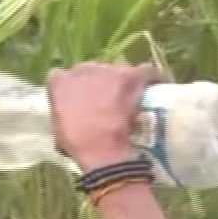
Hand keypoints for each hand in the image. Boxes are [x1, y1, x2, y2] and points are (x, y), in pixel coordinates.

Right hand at [45, 61, 166, 172]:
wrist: (101, 149)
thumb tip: (74, 119)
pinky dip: (153, 77)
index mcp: (60, 82)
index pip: (66, 77)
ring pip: (118, 70)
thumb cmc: (79, 146)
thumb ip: (64, 115)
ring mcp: (108, 70)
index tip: (83, 102)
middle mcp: (82, 69)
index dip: (77, 90)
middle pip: (94, 71)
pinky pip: (146, 71)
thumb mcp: (60, 131)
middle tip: (109, 104)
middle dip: (100, 84)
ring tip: (131, 98)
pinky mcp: (131, 76)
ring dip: (122, 82)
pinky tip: (157, 85)